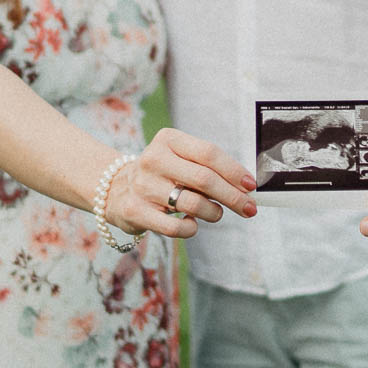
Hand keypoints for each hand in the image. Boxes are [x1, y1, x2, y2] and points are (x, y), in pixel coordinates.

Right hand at [105, 128, 257, 238]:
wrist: (116, 189)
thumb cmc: (162, 174)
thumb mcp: (180, 159)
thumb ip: (208, 168)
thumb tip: (245, 186)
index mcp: (168, 139)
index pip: (209, 153)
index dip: (234, 171)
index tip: (251, 185)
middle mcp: (153, 159)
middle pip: (205, 179)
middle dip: (233, 196)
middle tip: (249, 208)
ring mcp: (143, 186)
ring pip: (193, 203)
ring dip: (214, 213)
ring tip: (216, 213)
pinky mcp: (135, 211)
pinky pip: (175, 227)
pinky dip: (192, 228)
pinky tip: (192, 223)